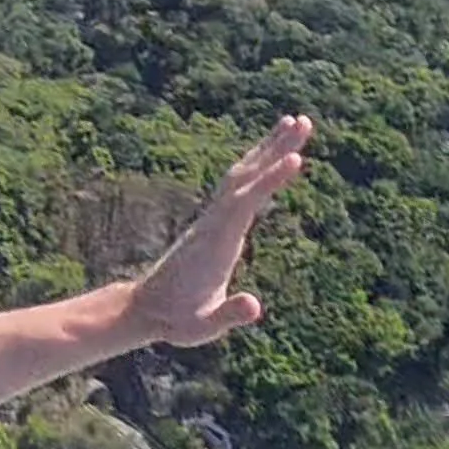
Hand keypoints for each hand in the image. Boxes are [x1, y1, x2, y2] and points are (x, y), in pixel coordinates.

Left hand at [128, 115, 310, 348]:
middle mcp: (214, 222)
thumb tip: (254, 306)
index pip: (246, 203)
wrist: (144, 308)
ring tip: (295, 123)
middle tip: (304, 121)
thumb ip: (227, 316)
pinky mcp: (214, 222)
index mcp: (216, 243)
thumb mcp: (200, 327)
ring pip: (241, 174)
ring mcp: (213, 219)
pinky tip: (270, 155)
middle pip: (246, 177)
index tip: (296, 158)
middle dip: (275, 149)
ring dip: (267, 148)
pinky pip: (238, 185)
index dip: (270, 181)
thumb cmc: (175, 320)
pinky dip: (257, 166)